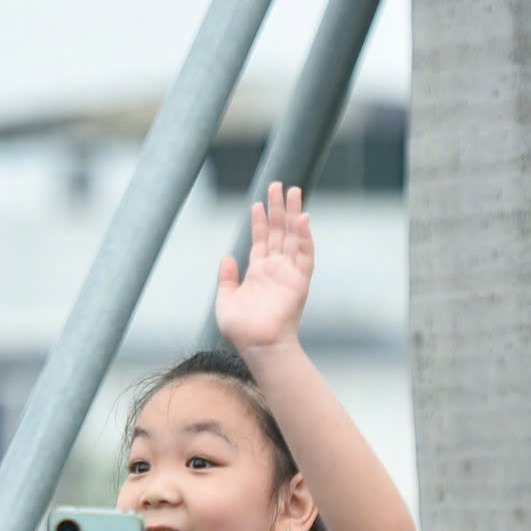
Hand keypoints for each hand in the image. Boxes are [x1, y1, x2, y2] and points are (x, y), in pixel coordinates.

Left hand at [213, 183, 313, 355]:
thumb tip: (227, 256)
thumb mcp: (225, 300)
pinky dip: (305, 237)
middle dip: (278, 209)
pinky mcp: (300, 281)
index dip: (259, 221)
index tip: (258, 203)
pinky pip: (305, 255)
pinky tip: (303, 218)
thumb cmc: (241, 329)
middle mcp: (276, 270)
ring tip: (293, 191)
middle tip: (278, 186)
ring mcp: (289, 274)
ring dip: (294, 214)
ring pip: (293, 237)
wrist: (257, 345)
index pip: (261, 240)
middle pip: (279, 232)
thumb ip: (227, 278)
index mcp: (259, 273)